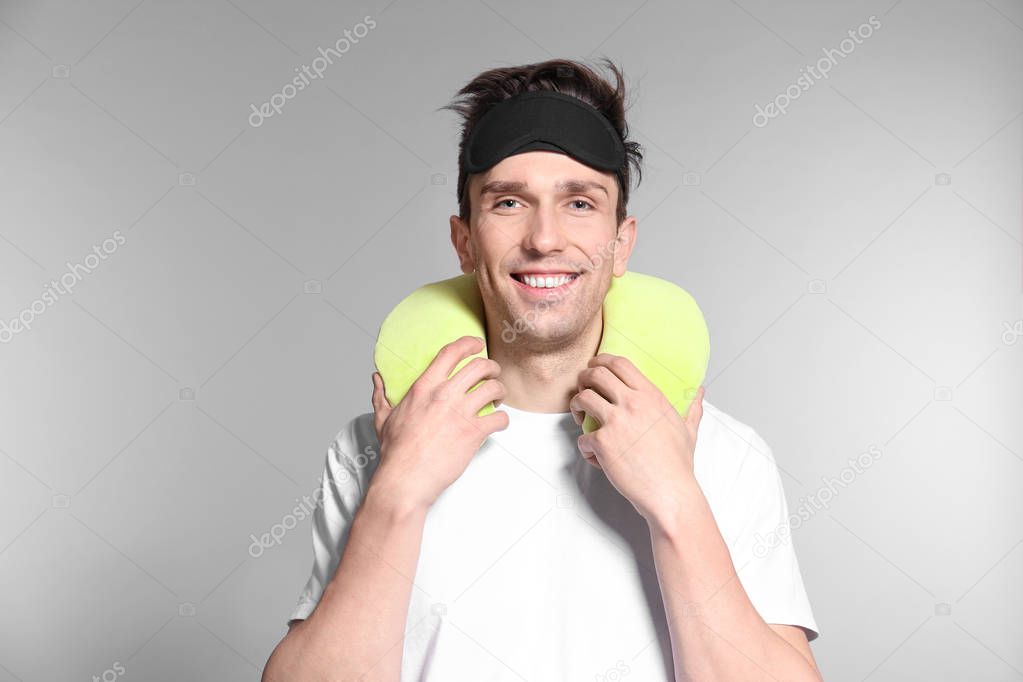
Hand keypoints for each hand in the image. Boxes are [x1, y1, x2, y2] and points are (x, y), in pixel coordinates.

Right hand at [369, 335, 508, 511]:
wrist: (406, 478)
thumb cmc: (395, 451)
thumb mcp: (383, 418)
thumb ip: (382, 395)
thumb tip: (376, 379)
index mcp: (424, 387)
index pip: (450, 353)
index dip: (468, 343)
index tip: (477, 343)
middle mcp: (445, 395)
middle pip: (479, 366)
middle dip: (491, 367)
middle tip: (492, 374)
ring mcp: (461, 413)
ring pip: (494, 388)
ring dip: (500, 391)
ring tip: (498, 398)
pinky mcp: (474, 433)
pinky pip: (500, 418)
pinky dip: (503, 420)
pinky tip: (498, 423)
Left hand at [570, 353, 704, 523]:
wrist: (670, 492)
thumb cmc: (678, 464)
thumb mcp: (688, 430)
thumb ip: (692, 408)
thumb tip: (700, 392)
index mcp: (651, 396)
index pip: (620, 363)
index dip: (601, 360)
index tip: (594, 366)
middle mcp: (632, 403)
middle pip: (596, 374)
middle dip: (583, 378)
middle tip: (582, 388)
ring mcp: (616, 422)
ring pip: (582, 398)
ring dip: (576, 406)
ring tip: (580, 417)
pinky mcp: (603, 443)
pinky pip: (582, 438)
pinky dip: (584, 448)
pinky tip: (596, 457)